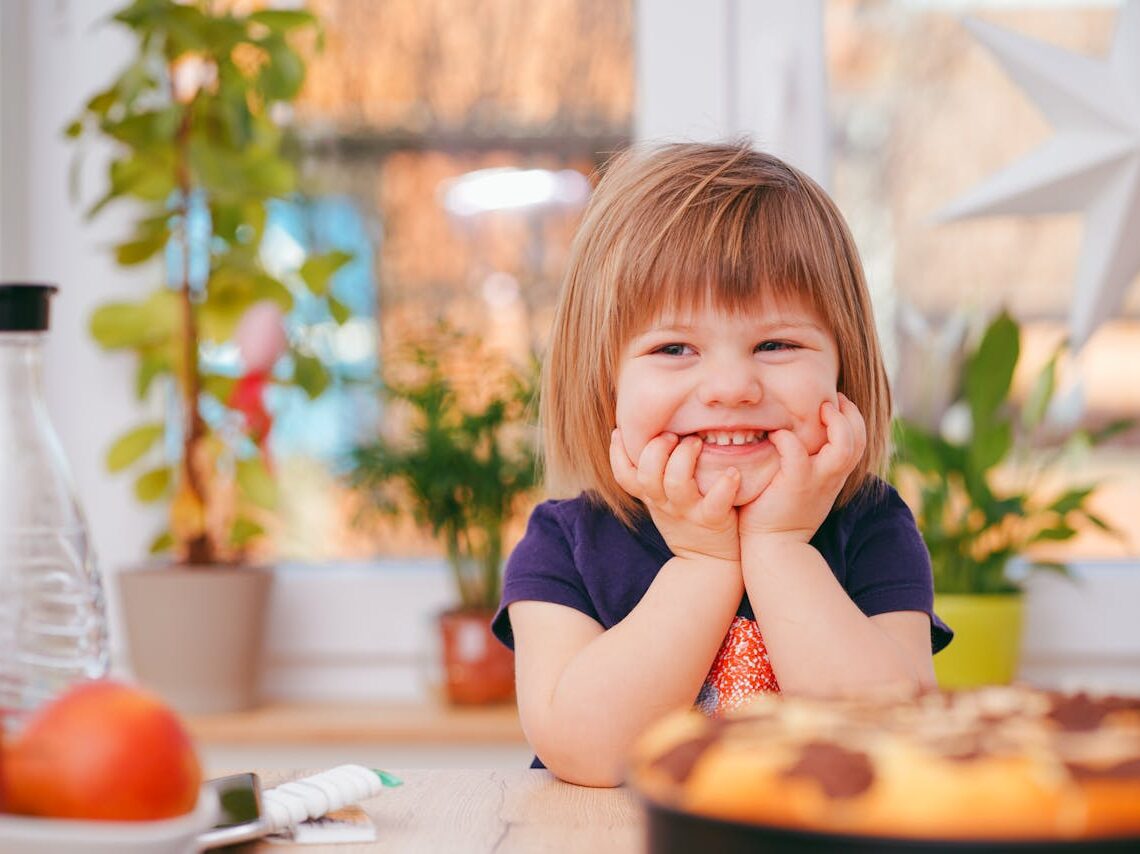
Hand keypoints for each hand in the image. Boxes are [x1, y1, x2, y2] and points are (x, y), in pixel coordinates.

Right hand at [610, 429, 741, 563]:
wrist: (708, 563)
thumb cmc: (686, 520)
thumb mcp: (661, 501)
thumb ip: (654, 474)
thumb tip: (649, 435)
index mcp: (651, 496)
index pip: (623, 476)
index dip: (617, 453)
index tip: (620, 430)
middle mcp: (664, 503)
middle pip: (647, 474)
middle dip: (656, 448)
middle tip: (673, 435)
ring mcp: (687, 512)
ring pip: (676, 483)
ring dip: (685, 457)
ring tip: (697, 442)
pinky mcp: (712, 520)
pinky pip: (715, 503)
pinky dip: (724, 485)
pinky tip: (732, 473)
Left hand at [738, 394, 866, 542]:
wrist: (773, 548)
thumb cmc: (780, 514)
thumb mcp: (803, 486)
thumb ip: (807, 464)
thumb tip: (795, 436)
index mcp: (834, 475)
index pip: (858, 440)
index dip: (852, 418)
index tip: (836, 403)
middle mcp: (831, 477)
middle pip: (859, 439)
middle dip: (850, 414)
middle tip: (832, 399)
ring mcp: (816, 481)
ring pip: (844, 446)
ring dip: (835, 423)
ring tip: (819, 409)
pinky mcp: (795, 486)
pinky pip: (797, 454)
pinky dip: (788, 439)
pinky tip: (776, 435)